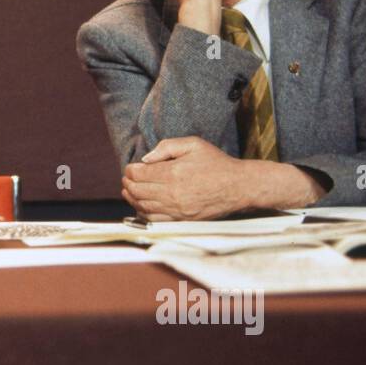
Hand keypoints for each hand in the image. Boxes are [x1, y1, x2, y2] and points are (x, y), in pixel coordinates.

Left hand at [122, 136, 246, 220]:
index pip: (138, 174)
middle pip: (137, 190)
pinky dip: (143, 213)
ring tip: (129, 191)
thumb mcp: (193, 144)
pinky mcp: (182, 220)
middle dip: (128, 183)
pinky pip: (154, 220)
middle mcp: (172, 194)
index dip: (130, 170)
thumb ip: (167, 147)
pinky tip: (141, 206)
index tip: (131, 167)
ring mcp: (176, 210)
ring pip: (143, 206)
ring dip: (132, 198)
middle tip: (127, 178)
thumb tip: (146, 159)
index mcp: (173, 173)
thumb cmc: (216, 163)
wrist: (238, 187)